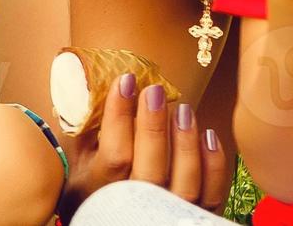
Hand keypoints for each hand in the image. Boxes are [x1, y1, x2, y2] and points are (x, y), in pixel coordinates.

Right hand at [66, 73, 232, 212]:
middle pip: (150, 170)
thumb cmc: (94, 189)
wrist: (112, 221)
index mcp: (103, 192)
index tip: (125, 82)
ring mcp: (167, 213)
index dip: (119, 116)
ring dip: (185, 143)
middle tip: (154, 91)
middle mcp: (137, 207)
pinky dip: (213, 165)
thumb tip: (88, 81)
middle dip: (153, 126)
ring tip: (183, 110)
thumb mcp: (79, 162)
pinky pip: (210, 193)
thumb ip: (83, 129)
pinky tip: (208, 135)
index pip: (115, 155)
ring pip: (184, 183)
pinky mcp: (192, 214)